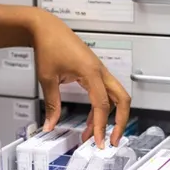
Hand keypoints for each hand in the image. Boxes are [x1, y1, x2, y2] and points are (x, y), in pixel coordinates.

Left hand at [30, 9, 131, 147]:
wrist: (46, 28)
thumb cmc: (49, 45)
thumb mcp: (48, 79)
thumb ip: (52, 104)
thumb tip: (50, 124)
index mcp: (91, 72)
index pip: (103, 105)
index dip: (102, 126)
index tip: (98, 141)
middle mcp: (100, 71)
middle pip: (122, 100)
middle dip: (120, 122)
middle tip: (112, 140)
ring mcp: (99, 71)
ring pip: (115, 97)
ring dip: (109, 117)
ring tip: (95, 135)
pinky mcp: (94, 72)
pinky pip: (104, 93)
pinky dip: (100, 108)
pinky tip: (90, 121)